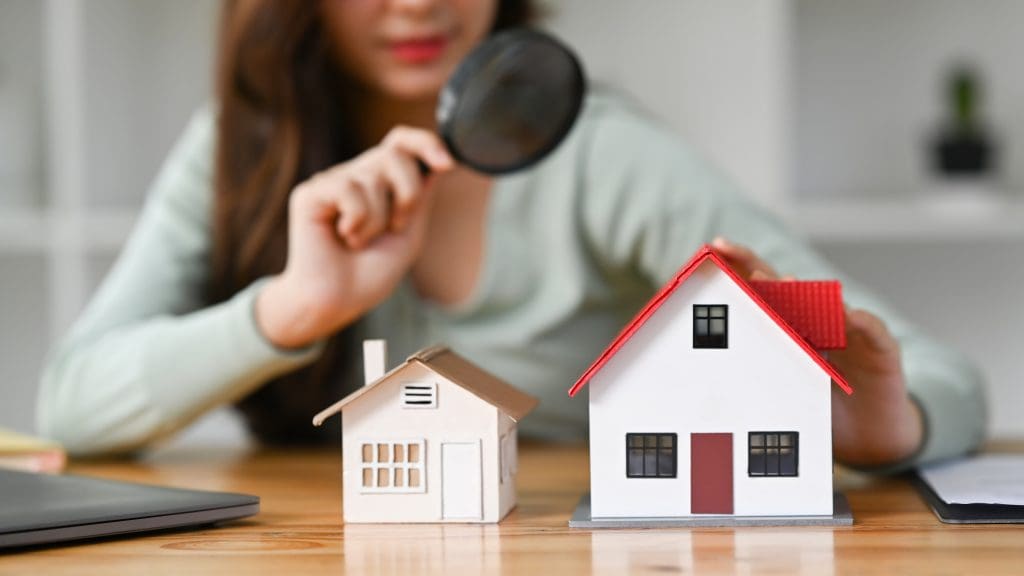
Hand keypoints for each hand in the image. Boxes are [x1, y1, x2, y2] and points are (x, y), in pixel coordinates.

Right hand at [255, 126, 454, 348]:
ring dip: (378, 221)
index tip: (447, 164)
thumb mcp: (409, 233)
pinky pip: (348, 189)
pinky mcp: (310, 193)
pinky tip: (343, 237)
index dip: (426, 142)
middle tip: (395, 228)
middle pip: (395, 155)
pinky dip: (357, 221)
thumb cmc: (371, 273)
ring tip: (360, 242)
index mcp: (380, 182)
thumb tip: (436, 162)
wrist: (339, 302)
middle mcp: (356, 175)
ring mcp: (332, 182)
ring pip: (373, 177)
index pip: (402, 142)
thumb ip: (420, 197)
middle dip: (407, 196)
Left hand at [711, 237, 924, 466]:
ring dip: (812, 297)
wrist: (868, 432)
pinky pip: (873, 333)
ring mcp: (850, 332)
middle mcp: (818, 320)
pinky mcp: (882, 351)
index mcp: (789, 324)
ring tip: (791, 285)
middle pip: (791, 290)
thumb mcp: (782, 386)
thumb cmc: (818, 403)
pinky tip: (850, 317)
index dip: (740, 265)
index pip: (760, 289)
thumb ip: (754, 369)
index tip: (715, 247)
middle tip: (752, 272)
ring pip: (829, 308)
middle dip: (770, 278)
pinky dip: (862, 324)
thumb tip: (698, 365)